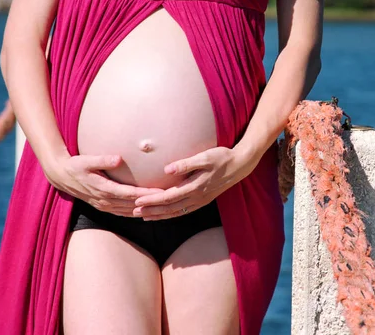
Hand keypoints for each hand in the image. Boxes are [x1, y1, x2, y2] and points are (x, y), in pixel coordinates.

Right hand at [44, 153, 162, 216]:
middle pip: (132, 204)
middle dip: (150, 203)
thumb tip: (118, 158)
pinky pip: (122, 213)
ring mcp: (103, 205)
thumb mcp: (86, 160)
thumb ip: (102, 160)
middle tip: (167, 200)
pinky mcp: (103, 207)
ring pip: (128, 211)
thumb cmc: (75, 166)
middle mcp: (104, 200)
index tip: (159, 192)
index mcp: (103, 189)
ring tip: (160, 208)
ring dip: (144, 210)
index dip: (145, 194)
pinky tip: (145, 212)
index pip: (129, 193)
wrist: (61, 177)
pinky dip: (134, 213)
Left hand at [133, 145, 259, 220]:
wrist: (240, 165)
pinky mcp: (203, 200)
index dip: (152, 201)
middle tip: (134, 212)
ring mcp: (201, 201)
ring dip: (159, 215)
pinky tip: (163, 214)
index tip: (137, 201)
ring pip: (176, 212)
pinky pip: (183, 211)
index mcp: (195, 187)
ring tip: (144, 217)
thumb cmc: (221, 157)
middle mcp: (197, 197)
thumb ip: (185, 164)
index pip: (168, 197)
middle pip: (170, 208)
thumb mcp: (204, 157)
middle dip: (151, 211)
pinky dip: (171, 214)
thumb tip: (167, 170)